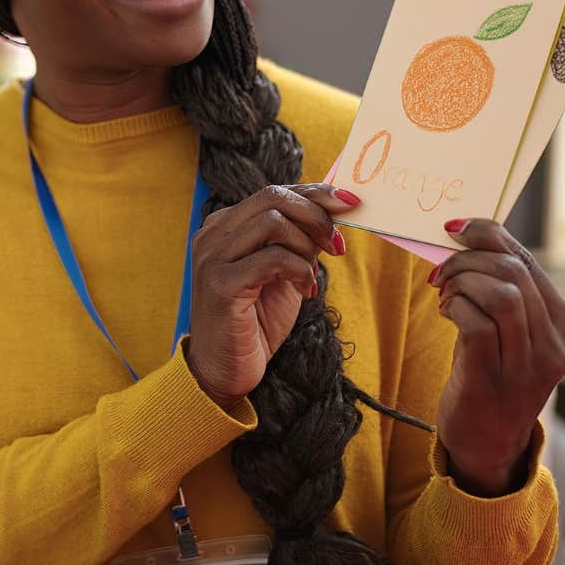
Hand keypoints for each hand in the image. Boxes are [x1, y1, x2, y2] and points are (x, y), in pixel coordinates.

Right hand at [185, 183, 359, 409]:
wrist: (224, 372)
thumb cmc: (255, 322)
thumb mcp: (284, 273)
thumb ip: (300, 241)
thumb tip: (336, 210)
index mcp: (225, 226)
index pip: (274, 193)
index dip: (316, 193)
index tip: (351, 203)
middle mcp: (213, 234)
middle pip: (272, 197)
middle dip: (316, 215)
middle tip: (338, 245)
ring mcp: (213, 257)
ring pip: (273, 222)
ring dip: (307, 246)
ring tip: (312, 276)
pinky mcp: (221, 284)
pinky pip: (272, 258)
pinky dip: (299, 270)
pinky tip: (306, 290)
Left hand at [430, 218, 564, 495]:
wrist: (484, 441)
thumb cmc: (490, 370)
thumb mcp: (508, 328)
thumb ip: (501, 287)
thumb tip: (466, 235)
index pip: (528, 260)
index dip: (488, 234)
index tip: (455, 228)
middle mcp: (555, 345)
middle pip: (514, 271)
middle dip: (467, 259)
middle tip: (440, 270)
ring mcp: (527, 366)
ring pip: (501, 293)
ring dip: (461, 282)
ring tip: (444, 293)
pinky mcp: (494, 379)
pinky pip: (477, 323)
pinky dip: (455, 307)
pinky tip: (446, 312)